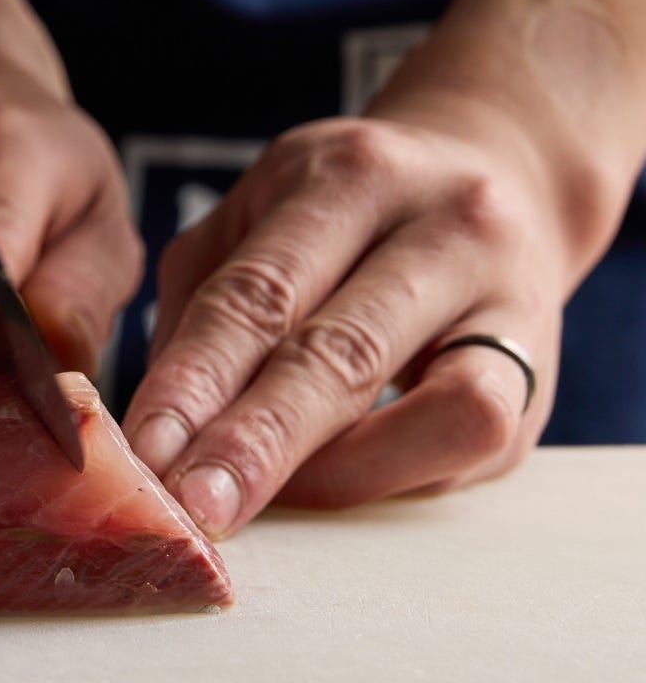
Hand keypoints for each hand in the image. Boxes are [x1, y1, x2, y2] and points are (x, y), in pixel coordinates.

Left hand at [121, 105, 570, 537]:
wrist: (494, 174)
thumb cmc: (344, 213)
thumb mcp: (259, 218)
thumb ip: (203, 304)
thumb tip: (160, 426)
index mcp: (346, 175)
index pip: (257, 292)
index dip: (195, 381)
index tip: (145, 454)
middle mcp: (440, 221)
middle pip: (340, 350)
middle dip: (254, 442)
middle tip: (193, 508)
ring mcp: (505, 292)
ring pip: (434, 406)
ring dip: (334, 474)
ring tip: (257, 505)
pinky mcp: (537, 366)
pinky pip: (473, 432)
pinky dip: (396, 469)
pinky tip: (334, 480)